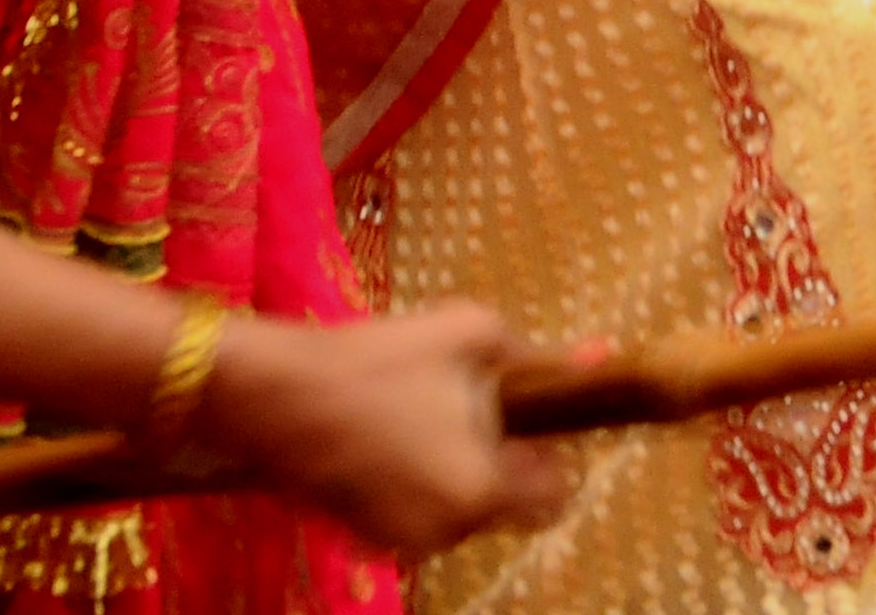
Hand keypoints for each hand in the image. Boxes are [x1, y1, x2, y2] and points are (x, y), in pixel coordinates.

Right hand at [199, 301, 573, 559]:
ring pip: (459, 511)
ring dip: (458, 473)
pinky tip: (392, 436)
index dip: (552, 456)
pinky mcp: (365, 537)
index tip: (531, 422)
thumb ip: (539, 356)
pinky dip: (417, 484)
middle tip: (472, 408)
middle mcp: (447, 530)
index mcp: (481, 489)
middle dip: (501, 463)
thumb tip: (598, 354)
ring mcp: (402, 540)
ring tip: (425, 414)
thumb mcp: (472, 335)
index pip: (556, 498)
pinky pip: (416, 513)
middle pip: (506, 506)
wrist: (278, 393)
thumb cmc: (380, 358)